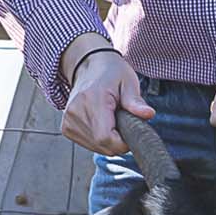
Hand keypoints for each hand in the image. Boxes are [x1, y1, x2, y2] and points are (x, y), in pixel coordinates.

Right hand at [56, 41, 151, 157]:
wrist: (88, 67)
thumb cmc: (111, 73)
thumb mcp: (128, 82)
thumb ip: (136, 102)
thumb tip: (149, 114)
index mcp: (91, 99)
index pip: (105, 137)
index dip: (122, 142)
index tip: (131, 131)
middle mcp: (75, 112)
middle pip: (101, 145)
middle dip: (118, 141)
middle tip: (123, 121)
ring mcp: (68, 121)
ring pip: (96, 147)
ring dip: (109, 140)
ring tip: (111, 119)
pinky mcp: (66, 128)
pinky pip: (88, 144)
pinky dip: (99, 139)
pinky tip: (102, 123)